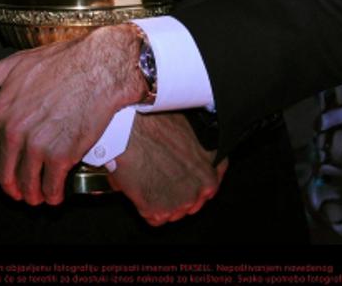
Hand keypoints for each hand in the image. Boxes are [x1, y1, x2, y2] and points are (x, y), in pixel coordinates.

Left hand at [0, 24, 147, 205]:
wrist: (99, 68)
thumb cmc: (60, 62)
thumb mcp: (14, 64)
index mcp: (0, 111)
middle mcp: (14, 131)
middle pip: (4, 173)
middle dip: (11, 186)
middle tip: (20, 190)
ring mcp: (37, 145)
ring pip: (26, 184)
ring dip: (31, 195)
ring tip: (37, 196)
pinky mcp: (62, 155)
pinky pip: (51, 187)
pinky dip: (52, 196)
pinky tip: (55, 196)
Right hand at [109, 112, 226, 226]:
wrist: (129, 127)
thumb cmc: (153, 121)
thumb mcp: (185, 130)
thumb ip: (192, 152)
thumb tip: (181, 159)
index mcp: (211, 166)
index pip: (211, 185)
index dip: (194, 183)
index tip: (186, 181)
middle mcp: (202, 186)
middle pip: (192, 202)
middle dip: (177, 194)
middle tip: (159, 178)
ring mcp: (182, 200)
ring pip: (173, 212)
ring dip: (161, 201)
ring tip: (147, 179)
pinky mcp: (160, 210)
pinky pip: (154, 219)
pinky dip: (145, 208)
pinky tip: (139, 188)